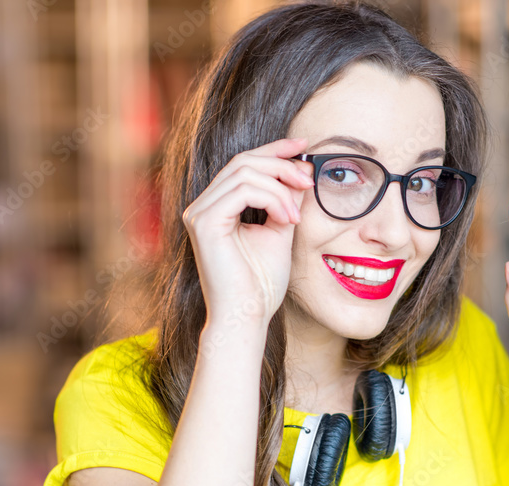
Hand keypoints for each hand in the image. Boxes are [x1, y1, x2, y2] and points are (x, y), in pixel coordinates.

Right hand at [181, 137, 314, 328]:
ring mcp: (199, 213)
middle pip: (244, 161)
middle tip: (309, 180)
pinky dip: (272, 198)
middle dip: (282, 164)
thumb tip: (302, 170)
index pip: (244, 165)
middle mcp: (202, 206)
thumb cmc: (260, 284)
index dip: (274, 149)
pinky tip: (287, 219)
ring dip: (280, 188)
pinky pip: (243, 190)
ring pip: (245, 172)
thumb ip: (287, 200)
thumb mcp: (280, 231)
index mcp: (217, 207)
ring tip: (297, 215)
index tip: (304, 145)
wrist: (247, 317)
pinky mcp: (204, 222)